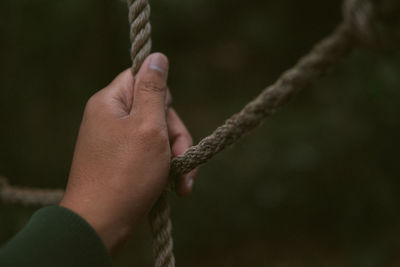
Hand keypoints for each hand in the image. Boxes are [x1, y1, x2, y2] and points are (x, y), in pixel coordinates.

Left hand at [60, 53, 196, 253]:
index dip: (162, 97)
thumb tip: (156, 56)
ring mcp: (115, 141)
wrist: (100, 224)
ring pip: (156, 135)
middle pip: (155, 110)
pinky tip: (175, 188)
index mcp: (110, 102)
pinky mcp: (122, 162)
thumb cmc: (126, 174)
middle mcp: (110, 118)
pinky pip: (150, 154)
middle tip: (181, 160)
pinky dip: (164, 168)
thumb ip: (154, 90)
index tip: (165, 120)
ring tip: (182, 184)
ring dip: (174, 157)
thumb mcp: (148, 126)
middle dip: (174, 136)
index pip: (142, 79)